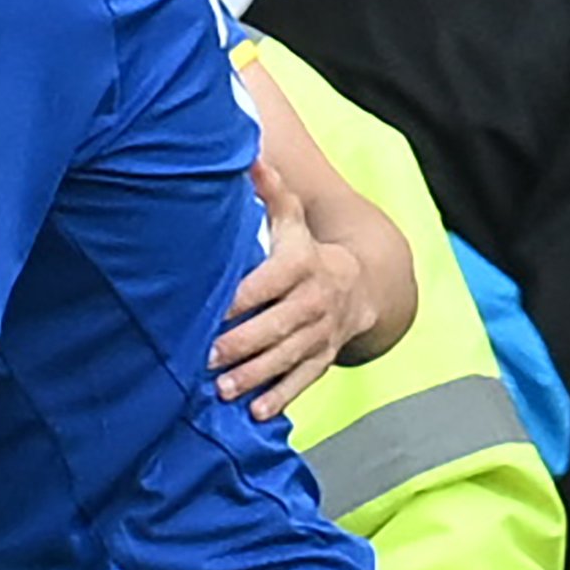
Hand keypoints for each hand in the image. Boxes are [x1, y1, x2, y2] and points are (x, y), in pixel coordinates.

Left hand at [215, 155, 362, 416]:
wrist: (362, 285)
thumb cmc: (306, 250)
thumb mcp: (291, 220)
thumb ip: (270, 193)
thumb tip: (249, 156)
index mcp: (301, 266)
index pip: (271, 281)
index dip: (244, 296)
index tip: (215, 308)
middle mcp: (313, 302)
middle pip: (277, 325)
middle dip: (243, 343)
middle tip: (207, 357)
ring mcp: (319, 334)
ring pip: (287, 357)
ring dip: (255, 375)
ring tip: (223, 388)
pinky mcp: (321, 358)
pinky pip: (303, 380)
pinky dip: (281, 397)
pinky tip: (257, 413)